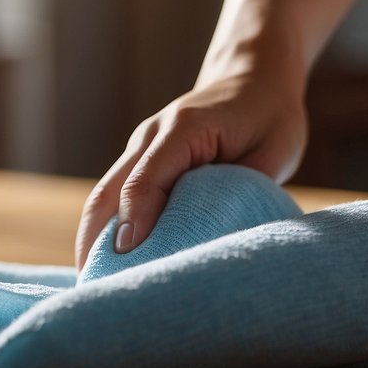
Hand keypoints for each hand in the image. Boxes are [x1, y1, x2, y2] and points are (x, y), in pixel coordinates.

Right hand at [74, 72, 307, 269]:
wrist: (253, 77)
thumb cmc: (270, 116)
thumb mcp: (274, 149)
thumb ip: (247, 186)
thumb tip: (219, 234)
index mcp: (184, 129)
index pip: (146, 180)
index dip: (136, 221)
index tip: (129, 260)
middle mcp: (151, 135)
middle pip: (108, 191)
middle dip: (97, 241)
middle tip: (98, 290)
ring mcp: (140, 146)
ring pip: (102, 196)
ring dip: (93, 240)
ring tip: (94, 288)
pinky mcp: (140, 160)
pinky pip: (113, 196)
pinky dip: (104, 230)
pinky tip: (104, 265)